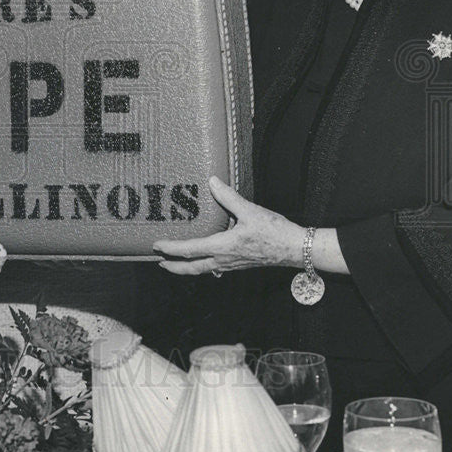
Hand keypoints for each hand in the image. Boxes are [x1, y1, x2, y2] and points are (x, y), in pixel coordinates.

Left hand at [152, 176, 303, 275]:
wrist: (295, 249)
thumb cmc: (275, 232)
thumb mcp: (250, 211)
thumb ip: (229, 197)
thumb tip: (212, 182)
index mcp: (223, 247)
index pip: (189, 251)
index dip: (171, 249)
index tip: (156, 246)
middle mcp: (224, 259)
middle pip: (192, 268)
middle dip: (173, 267)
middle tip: (159, 262)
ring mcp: (232, 264)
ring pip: (203, 270)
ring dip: (187, 267)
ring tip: (175, 263)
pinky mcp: (240, 264)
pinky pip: (215, 268)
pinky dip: (204, 265)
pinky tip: (205, 261)